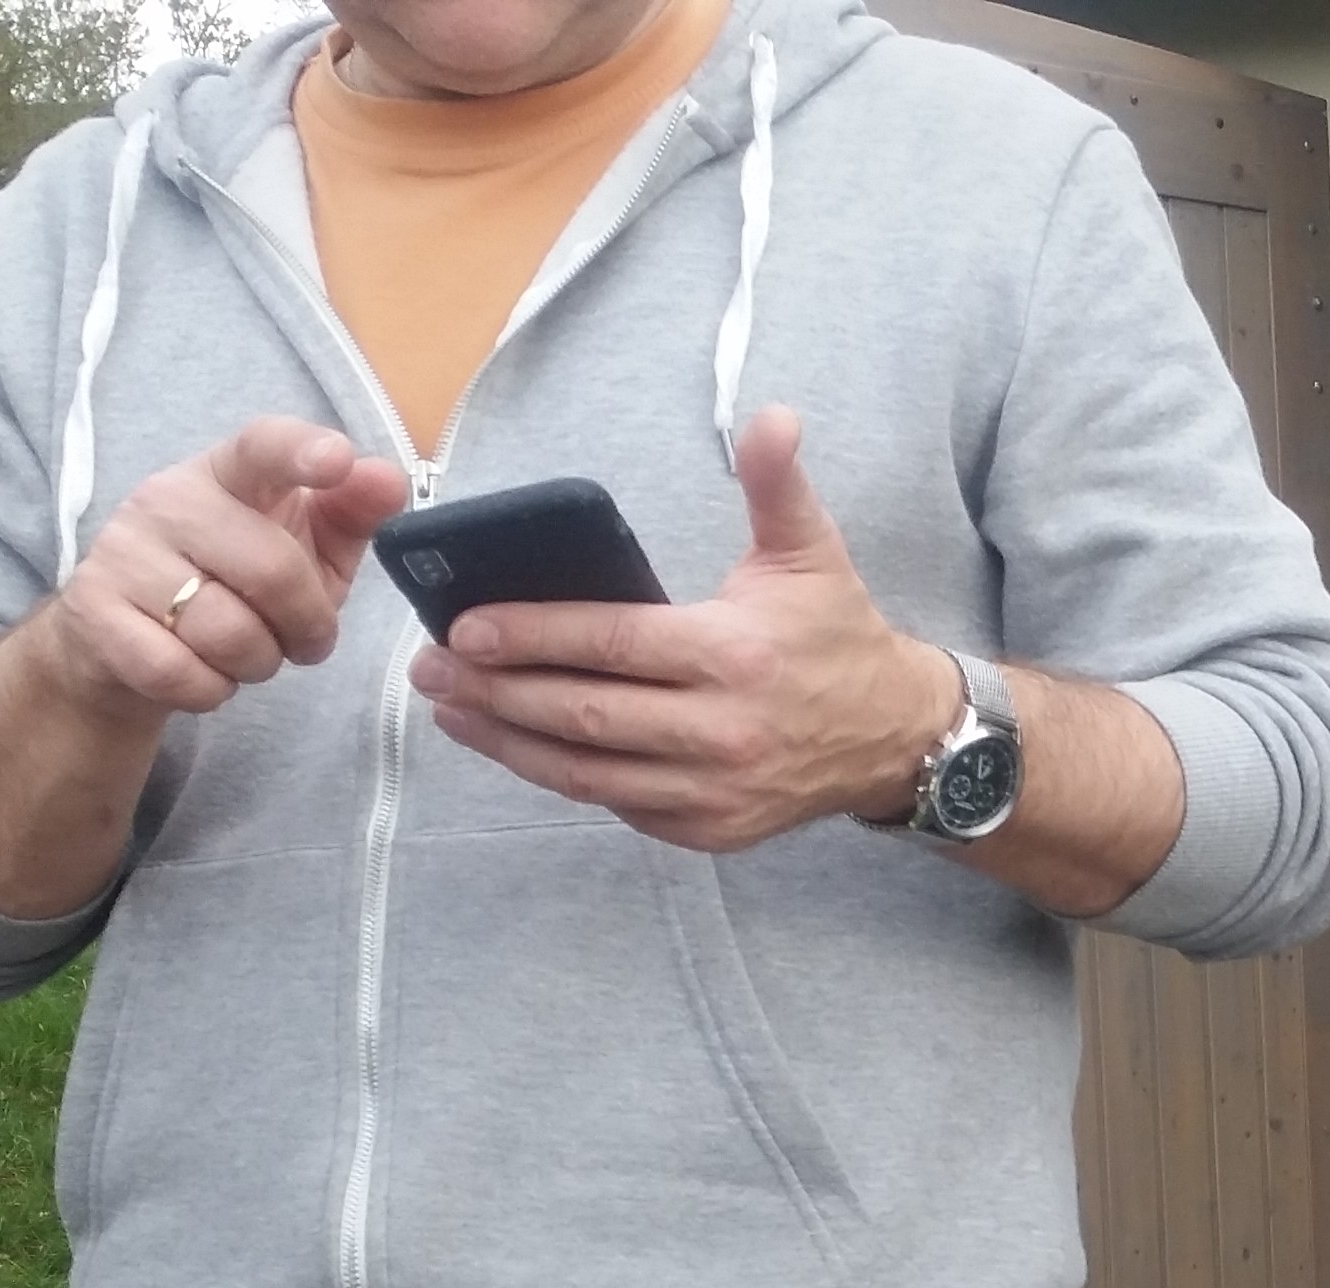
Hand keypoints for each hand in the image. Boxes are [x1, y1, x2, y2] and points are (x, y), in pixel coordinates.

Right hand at [44, 416, 407, 725]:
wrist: (123, 643)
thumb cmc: (233, 587)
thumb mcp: (304, 549)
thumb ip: (348, 514)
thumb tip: (388, 479)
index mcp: (226, 473)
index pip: (261, 446)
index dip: (300, 452)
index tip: (336, 459)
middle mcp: (166, 499)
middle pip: (273, 570)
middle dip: (307, 626)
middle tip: (303, 641)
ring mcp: (122, 553)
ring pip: (228, 632)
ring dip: (258, 663)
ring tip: (245, 652)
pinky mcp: (92, 612)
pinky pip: (181, 673)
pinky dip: (209, 690)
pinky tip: (199, 671)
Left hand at [408, 405, 959, 851]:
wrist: (898, 738)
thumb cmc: (839, 636)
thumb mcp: (811, 552)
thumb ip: (776, 483)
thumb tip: (769, 415)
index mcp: (735, 654)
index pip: (612, 643)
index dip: (533, 634)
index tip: (466, 624)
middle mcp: (722, 730)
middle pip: (583, 713)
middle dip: (496, 689)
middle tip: (430, 665)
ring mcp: (714, 789)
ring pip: (587, 770)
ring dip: (508, 741)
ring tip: (451, 707)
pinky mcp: (710, 830)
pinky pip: (616, 803)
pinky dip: (559, 776)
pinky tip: (514, 746)